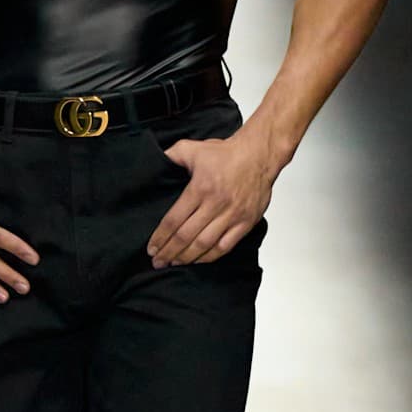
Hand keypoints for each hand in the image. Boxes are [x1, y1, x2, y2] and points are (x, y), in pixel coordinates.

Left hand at [146, 129, 274, 267]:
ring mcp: (232, 215)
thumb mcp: (192, 148)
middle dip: (169, 252)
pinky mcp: (245, 222)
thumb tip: (155, 163)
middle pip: (186, 236)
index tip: (151, 248)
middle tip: (158, 261)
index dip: (160, 237)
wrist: (259, 155)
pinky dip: (210, 256)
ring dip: (187, 257)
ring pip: (204, 244)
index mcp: (200, 188)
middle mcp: (216, 204)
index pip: (174, 220)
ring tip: (174, 263)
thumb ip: (171, 156)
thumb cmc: (227, 153)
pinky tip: (198, 260)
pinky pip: (225, 246)